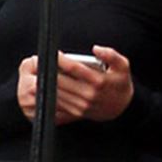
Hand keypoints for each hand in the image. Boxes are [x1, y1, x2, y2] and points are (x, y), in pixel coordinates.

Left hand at [17, 48, 134, 123]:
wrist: (123, 107)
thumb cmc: (121, 83)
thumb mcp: (123, 65)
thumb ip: (111, 55)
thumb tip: (96, 48)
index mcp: (99, 81)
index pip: (74, 68)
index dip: (60, 60)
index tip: (52, 53)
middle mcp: (88, 94)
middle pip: (61, 81)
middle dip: (47, 71)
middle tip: (38, 62)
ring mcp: (81, 105)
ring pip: (56, 93)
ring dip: (45, 83)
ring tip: (38, 73)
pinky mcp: (76, 112)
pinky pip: (58, 103)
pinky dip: (49, 95)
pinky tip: (44, 87)